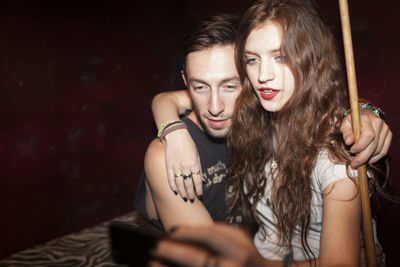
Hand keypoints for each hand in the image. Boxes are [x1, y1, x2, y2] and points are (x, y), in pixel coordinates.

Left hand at [150, 224, 265, 266]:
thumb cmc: (245, 253)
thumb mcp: (238, 236)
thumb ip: (217, 230)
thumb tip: (184, 231)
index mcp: (238, 249)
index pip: (210, 236)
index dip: (189, 232)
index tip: (170, 229)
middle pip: (196, 259)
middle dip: (174, 252)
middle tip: (155, 245)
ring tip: (152, 263)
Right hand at [164, 129, 203, 200]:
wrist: (176, 135)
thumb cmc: (189, 145)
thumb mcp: (197, 156)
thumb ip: (199, 169)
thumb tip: (203, 181)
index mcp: (194, 164)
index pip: (197, 180)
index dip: (199, 189)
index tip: (200, 195)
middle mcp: (185, 166)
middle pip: (188, 184)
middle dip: (191, 193)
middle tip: (192, 199)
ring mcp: (176, 166)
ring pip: (179, 183)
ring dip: (182, 191)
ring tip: (184, 197)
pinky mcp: (168, 165)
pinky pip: (170, 178)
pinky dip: (172, 185)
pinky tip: (175, 191)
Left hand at [341, 109, 391, 167]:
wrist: (364, 114)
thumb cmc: (353, 120)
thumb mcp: (345, 124)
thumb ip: (346, 133)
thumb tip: (349, 142)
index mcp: (367, 119)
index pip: (368, 135)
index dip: (360, 146)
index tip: (352, 151)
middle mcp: (378, 123)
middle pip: (374, 144)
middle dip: (363, 157)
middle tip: (354, 163)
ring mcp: (385, 129)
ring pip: (379, 149)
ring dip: (368, 158)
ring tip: (357, 161)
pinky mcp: (388, 135)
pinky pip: (384, 150)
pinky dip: (375, 157)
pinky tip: (368, 160)